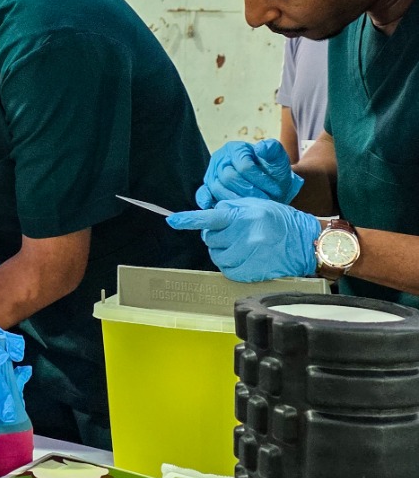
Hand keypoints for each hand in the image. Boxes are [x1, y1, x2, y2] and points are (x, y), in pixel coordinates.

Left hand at [167, 200, 320, 282]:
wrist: (306, 243)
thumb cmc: (281, 220)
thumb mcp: (258, 204)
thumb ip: (232, 208)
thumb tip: (212, 213)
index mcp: (245, 217)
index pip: (211, 218)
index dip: (189, 219)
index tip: (172, 220)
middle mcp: (245, 236)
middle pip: (210, 238)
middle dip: (216, 235)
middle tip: (231, 232)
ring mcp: (249, 256)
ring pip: (216, 256)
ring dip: (221, 250)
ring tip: (238, 244)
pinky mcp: (252, 272)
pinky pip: (227, 270)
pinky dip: (229, 264)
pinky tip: (242, 257)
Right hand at [196, 140, 302, 209]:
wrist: (270, 186)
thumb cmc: (273, 171)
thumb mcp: (278, 159)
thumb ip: (273, 150)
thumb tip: (262, 148)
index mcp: (235, 149)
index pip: (244, 166)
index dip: (260, 180)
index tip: (276, 190)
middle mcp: (220, 160)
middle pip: (229, 178)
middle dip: (249, 192)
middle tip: (264, 201)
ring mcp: (212, 174)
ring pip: (217, 188)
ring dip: (235, 199)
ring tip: (251, 206)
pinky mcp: (208, 188)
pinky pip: (202, 194)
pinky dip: (206, 200)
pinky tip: (214, 206)